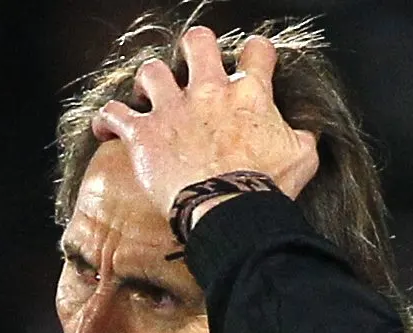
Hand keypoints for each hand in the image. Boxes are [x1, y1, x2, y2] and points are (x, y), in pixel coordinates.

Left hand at [90, 27, 318, 218]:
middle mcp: (209, 92)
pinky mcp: (144, 134)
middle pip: (198, 43)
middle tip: (195, 64)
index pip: (257, 51)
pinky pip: (114, 114)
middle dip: (196, 47)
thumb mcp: (301, 157)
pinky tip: (107, 127)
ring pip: (151, 71)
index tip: (253, 61)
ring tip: (149, 93)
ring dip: (149, 80)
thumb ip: (301, 136)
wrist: (230, 210)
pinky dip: (107, 119)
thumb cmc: (266, 188)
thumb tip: (305, 133)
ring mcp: (173, 110)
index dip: (255, 52)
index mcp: (249, 94)